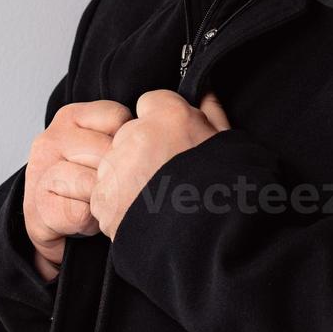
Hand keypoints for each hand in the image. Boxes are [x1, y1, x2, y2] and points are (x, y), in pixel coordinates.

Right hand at [23, 100, 132, 280]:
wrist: (55, 229)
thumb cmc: (89, 188)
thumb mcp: (109, 150)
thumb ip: (129, 132)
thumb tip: (181, 124)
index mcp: (73, 117)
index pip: (119, 118)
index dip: (131, 145)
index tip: (122, 162)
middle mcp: (52, 137)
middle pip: (110, 152)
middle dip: (119, 178)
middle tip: (112, 190)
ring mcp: (41, 170)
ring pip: (96, 183)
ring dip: (104, 203)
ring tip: (98, 205)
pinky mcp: (38, 205)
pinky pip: (81, 212)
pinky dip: (89, 223)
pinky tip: (84, 222)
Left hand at [91, 90, 230, 239]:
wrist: (212, 239)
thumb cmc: (228, 190)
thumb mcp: (228, 145)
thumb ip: (212, 115)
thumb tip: (206, 92)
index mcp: (170, 115)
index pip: (151, 104)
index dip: (163, 126)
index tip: (174, 145)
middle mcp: (137, 134)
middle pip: (129, 135)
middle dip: (143, 152)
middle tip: (168, 179)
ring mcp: (117, 167)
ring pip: (114, 165)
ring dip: (128, 180)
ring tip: (157, 203)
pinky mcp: (103, 199)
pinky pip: (105, 196)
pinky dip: (119, 207)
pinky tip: (145, 217)